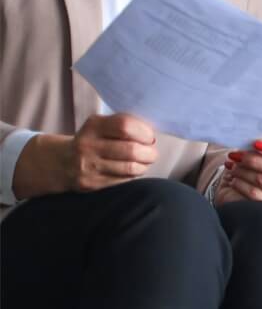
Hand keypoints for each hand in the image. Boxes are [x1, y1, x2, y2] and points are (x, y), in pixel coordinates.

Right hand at [13, 114, 157, 198]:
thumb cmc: (93, 141)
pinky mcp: (91, 183)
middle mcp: (88, 144)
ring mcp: (88, 165)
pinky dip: (133, 175)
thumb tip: (151, 133)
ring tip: (144, 162)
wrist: (62, 162)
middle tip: (152, 153)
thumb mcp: (102, 126)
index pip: (125, 126)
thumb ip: (124, 125)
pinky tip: (132, 170)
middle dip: (149, 153)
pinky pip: (123, 180)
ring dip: (144, 165)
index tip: (149, 137)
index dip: (144, 132)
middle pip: (131, 149)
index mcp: (93, 125)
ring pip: (130, 167)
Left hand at [218, 139, 261, 205]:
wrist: (239, 185)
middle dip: (255, 160)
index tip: (256, 144)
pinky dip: (240, 184)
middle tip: (238, 155)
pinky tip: (234, 179)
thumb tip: (251, 136)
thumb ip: (261, 142)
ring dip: (243, 171)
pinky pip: (255, 194)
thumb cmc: (250, 164)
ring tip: (233, 166)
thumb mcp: (257, 149)